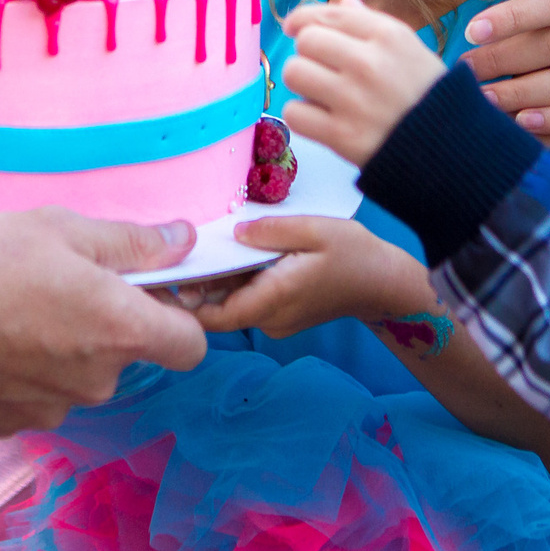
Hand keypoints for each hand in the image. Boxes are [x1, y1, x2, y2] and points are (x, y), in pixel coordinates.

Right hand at [0, 209, 206, 435]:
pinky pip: (32, 399)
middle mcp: (94, 382)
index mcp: (120, 330)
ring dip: (59, 353)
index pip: (189, 346)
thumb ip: (132, 242)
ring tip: (12, 311)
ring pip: (75, 380)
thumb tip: (182, 241)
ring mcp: (50, 411)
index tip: (148, 294)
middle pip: (123, 358)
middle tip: (58, 285)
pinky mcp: (5, 426)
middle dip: (103, 327)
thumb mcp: (65, 228)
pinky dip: (19, 376)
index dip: (176, 318)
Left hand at [191, 217, 433, 338]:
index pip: (216, 316)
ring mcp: (276, 320)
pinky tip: (232, 257)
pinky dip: (236, 283)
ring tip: (201, 249)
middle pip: (219, 310)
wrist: (384, 283)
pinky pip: (248, 301)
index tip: (165, 278)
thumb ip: (271, 230)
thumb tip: (234, 233)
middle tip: (176, 254)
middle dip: (197, 286)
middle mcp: (270, 318)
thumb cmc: (354, 253)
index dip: (186, 302)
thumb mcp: (315, 229)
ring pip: (233, 305)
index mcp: (274, 298)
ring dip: (217, 283)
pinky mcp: (281, 315)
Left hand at [279, 0, 445, 165]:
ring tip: (322, 94)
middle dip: (308, 54)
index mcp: (388, 35)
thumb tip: (345, 0)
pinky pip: (294, 113)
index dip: (302, 19)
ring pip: (294, 72)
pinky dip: (303, 117)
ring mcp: (354, 99)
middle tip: (323, 70)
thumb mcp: (411, 49)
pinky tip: (322, 119)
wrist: (452, 151)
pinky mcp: (342, 135)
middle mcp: (369, 62)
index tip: (295, 29)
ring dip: (302, 84)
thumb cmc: (429, 96)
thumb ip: (374, 24)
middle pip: (305, 40)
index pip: (326, 13)